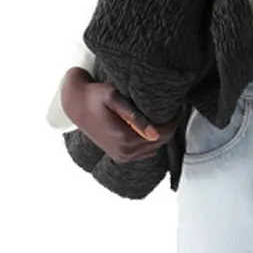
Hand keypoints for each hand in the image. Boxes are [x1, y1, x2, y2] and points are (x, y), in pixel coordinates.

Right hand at [61, 68, 182, 162]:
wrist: (75, 104)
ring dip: (161, 135)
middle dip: (169, 127)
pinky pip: (144, 152)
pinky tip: (149, 127)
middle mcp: (125, 153)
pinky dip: (150, 141)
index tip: (177, 108)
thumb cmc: (94, 96)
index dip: (173, 121)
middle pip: (160, 143)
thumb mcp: (113, 97)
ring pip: (153, 149)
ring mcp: (122, 156)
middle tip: (173, 111)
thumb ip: (134, 115)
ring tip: (162, 117)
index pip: (163, 134)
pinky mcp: (119, 156)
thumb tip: (154, 132)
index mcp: (125, 140)